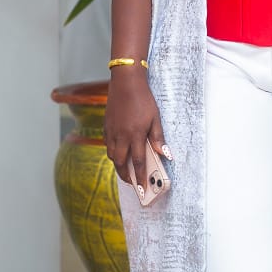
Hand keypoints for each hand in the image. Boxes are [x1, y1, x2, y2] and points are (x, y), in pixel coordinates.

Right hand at [104, 69, 170, 197]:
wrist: (125, 83)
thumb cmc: (143, 99)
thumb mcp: (155, 118)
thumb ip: (158, 138)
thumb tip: (165, 155)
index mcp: (135, 135)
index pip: (139, 162)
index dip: (140, 177)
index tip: (142, 188)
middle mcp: (121, 136)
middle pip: (121, 163)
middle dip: (126, 176)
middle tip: (132, 183)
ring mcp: (112, 132)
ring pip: (112, 155)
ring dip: (118, 165)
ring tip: (126, 170)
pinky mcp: (106, 126)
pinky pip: (107, 145)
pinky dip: (112, 153)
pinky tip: (118, 153)